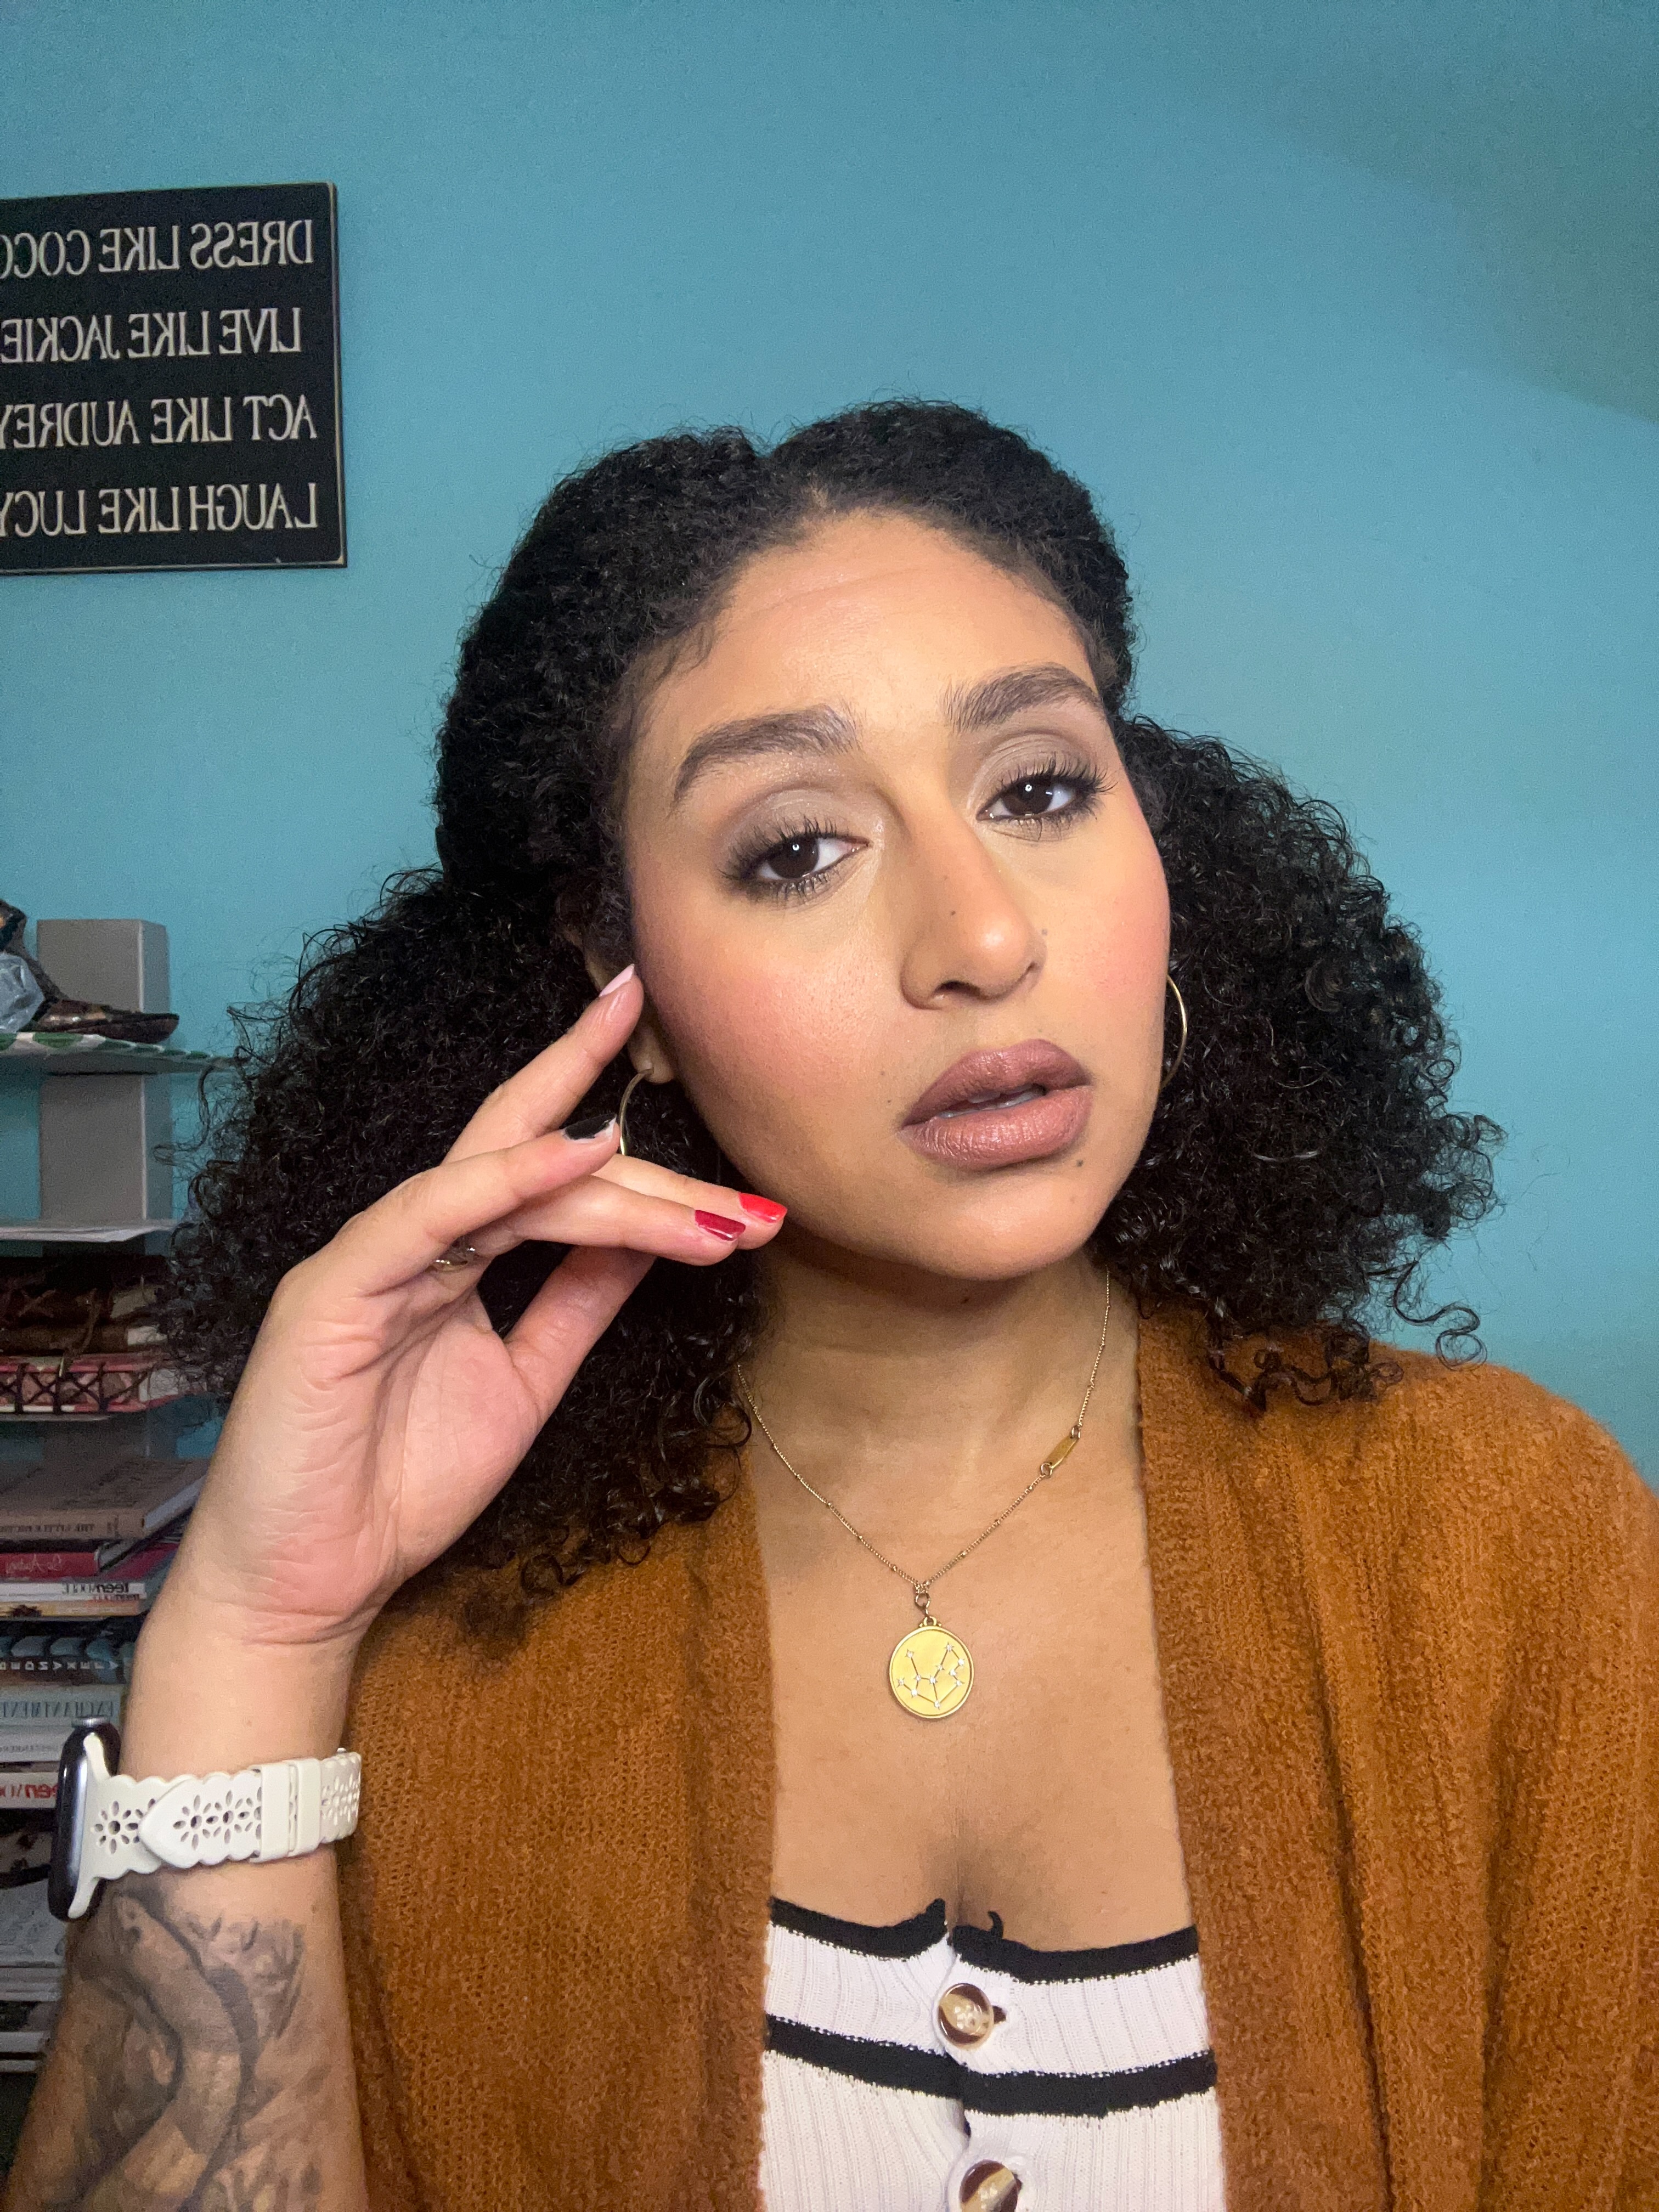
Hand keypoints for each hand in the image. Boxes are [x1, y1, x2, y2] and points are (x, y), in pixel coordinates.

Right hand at [152, 971, 782, 1658]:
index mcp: (453, 1254)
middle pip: (537, 1154)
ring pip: (505, 1179)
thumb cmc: (400, 1486)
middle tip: (756, 1206)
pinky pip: (431, 1212)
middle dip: (653, 1167)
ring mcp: (372, 1254)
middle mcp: (413, 1236)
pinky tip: (582, 1150)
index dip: (638, 1150)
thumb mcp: (524, 1381)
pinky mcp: (335, 1288)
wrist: (309, 1586)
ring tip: (709, 1212)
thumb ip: (577, 1303)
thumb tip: (650, 1236)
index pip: (548, 1169)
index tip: (741, 1170)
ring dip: (618, 1190)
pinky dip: (507, 1176)